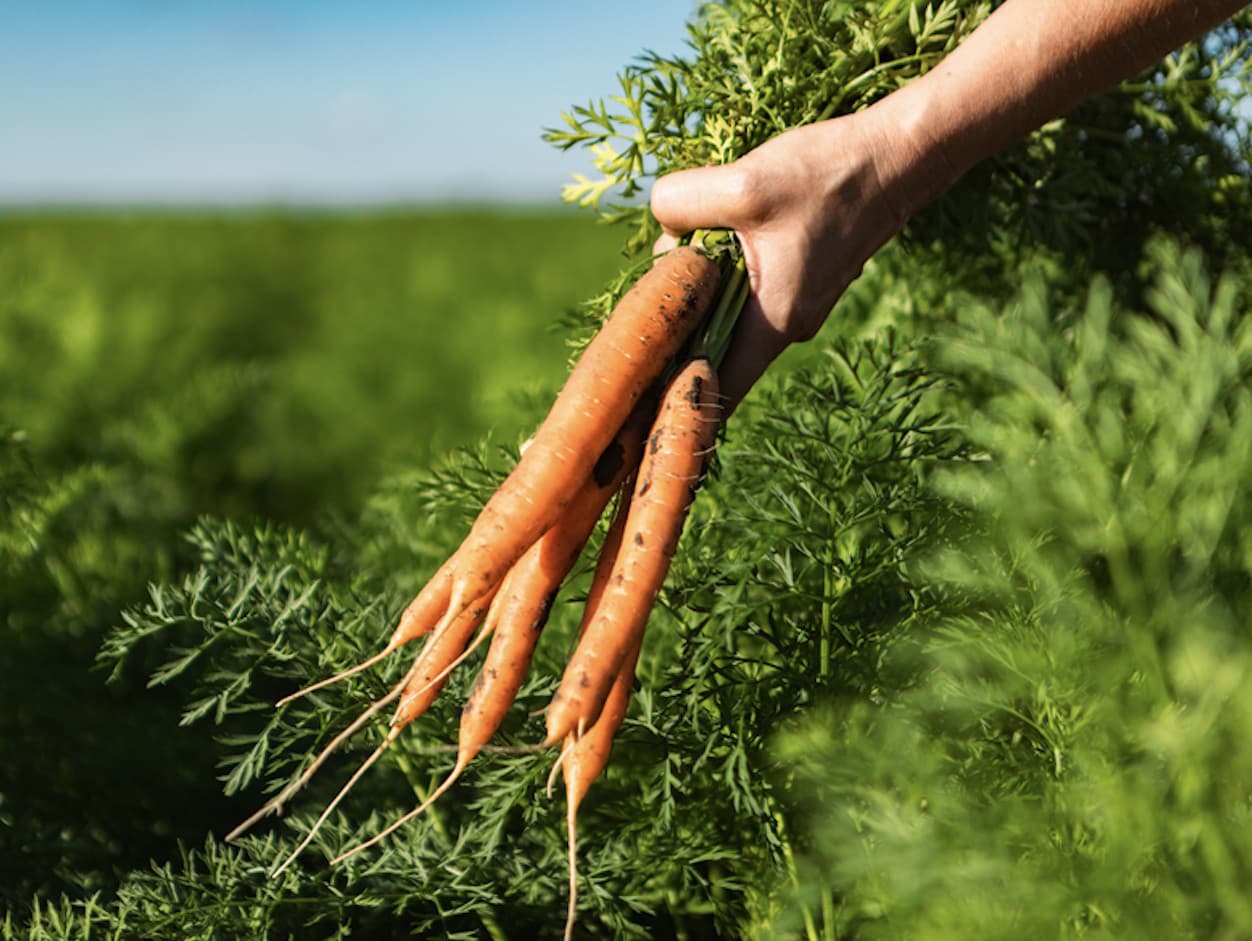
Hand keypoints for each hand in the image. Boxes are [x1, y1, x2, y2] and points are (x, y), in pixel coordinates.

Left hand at [651, 107, 924, 410]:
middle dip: (676, 314)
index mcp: (773, 324)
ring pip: (724, 308)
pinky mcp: (796, 279)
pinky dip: (721, 265)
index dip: (670, 396)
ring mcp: (793, 305)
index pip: (714, 391)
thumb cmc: (828, 174)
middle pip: (710, 342)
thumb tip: (659, 228)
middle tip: (656, 271)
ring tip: (689, 235)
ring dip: (699, 280)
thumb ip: (682, 206)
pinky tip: (716, 226)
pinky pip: (743, 286)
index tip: (637, 385)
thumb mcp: (743, 183)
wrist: (895, 156)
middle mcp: (784, 327)